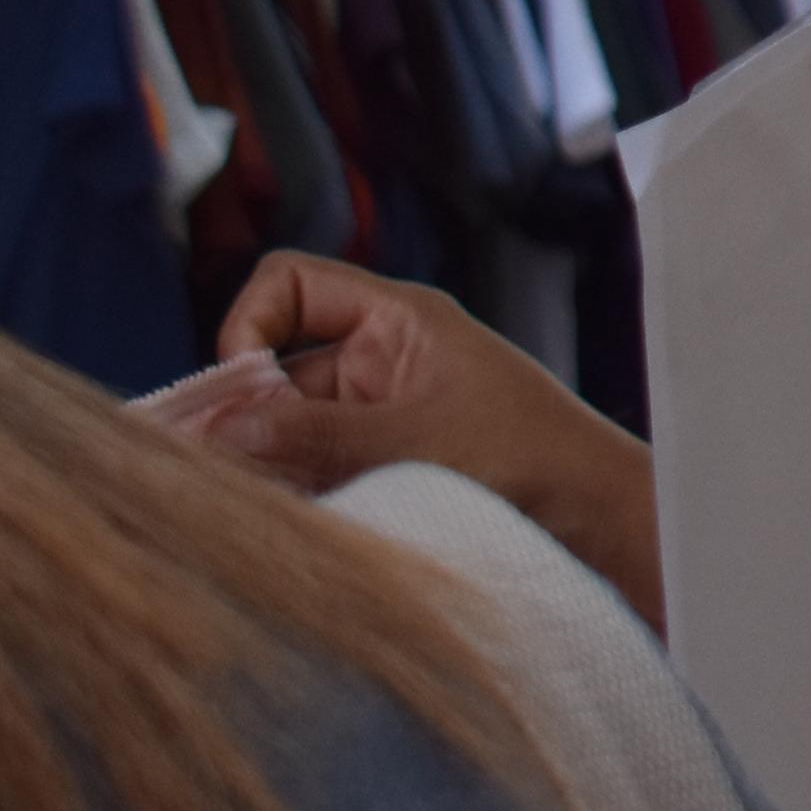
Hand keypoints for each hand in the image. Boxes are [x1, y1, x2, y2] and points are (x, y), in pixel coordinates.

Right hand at [176, 252, 666, 631]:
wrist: (593, 513)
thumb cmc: (524, 456)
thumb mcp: (413, 441)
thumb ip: (315, 434)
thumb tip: (220, 426)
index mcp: (393, 319)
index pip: (287, 284)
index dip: (248, 327)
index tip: (241, 394)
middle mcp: (376, 358)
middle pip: (273, 367)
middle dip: (242, 418)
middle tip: (216, 477)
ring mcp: (375, 411)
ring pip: (284, 426)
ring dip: (265, 464)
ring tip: (253, 509)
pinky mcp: (377, 464)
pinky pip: (310, 467)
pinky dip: (292, 491)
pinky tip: (287, 526)